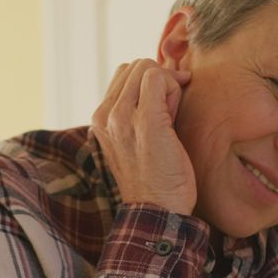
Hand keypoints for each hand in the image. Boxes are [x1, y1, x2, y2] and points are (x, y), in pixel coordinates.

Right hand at [91, 59, 194, 214]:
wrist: (158, 211)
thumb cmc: (156, 178)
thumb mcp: (135, 141)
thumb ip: (136, 112)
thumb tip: (161, 81)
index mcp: (100, 119)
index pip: (125, 74)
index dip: (150, 84)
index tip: (164, 110)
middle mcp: (105, 115)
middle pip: (135, 66)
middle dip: (159, 81)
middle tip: (170, 114)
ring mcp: (121, 117)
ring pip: (146, 67)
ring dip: (167, 85)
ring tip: (171, 118)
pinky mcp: (144, 120)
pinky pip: (157, 76)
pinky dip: (174, 88)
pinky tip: (176, 117)